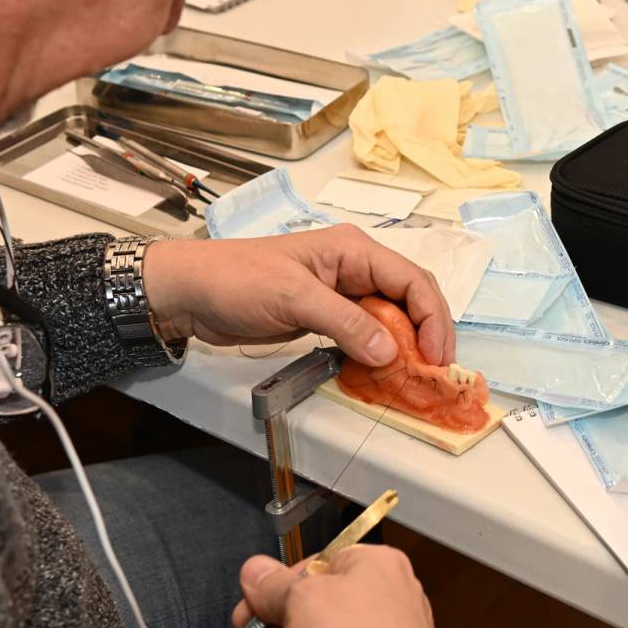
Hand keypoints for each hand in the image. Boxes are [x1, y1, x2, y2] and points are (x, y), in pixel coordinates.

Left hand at [141, 227, 453, 365]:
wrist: (190, 291)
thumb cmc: (237, 279)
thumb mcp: (294, 297)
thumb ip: (346, 323)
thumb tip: (391, 352)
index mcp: (353, 250)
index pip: (412, 281)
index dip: (432, 319)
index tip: (437, 356)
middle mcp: (353, 268)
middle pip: (409, 299)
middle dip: (427, 333)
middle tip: (433, 371)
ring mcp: (340, 292)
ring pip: (390, 318)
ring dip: (405, 346)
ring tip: (413, 377)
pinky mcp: (324, 315)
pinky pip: (365, 333)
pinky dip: (378, 353)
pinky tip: (382, 373)